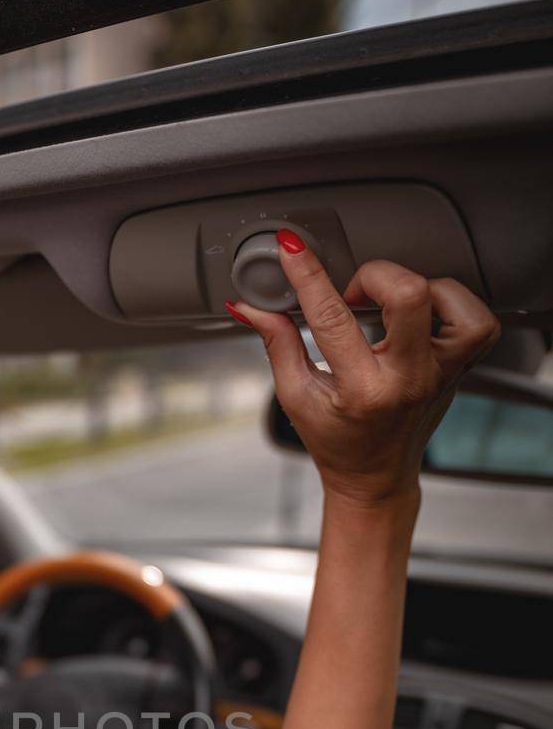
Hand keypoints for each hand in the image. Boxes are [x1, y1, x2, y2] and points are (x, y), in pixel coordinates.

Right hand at [228, 234, 499, 506]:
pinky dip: (453, 303)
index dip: (308, 276)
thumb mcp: (296, 397)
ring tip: (391, 305)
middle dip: (373, 277)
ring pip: (450, 300)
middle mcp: (409, 380)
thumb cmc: (337, 442)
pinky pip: (478, 321)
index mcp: (363, 392)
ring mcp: (442, 373)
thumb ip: (277, 344)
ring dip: (417, 287)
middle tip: (354, 294)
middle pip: (409, 295)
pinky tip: (425, 313)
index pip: (332, 317)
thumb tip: (250, 306)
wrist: (376, 476)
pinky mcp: (460, 368)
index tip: (292, 251)